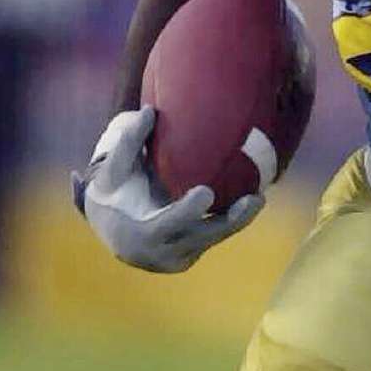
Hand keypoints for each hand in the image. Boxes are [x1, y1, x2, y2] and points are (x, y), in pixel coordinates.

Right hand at [73, 108, 263, 272]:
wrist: (110, 228)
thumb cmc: (111, 193)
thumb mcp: (111, 170)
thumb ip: (128, 144)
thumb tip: (148, 111)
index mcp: (139, 236)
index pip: (166, 225)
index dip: (186, 212)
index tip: (206, 192)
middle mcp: (161, 254)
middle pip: (202, 238)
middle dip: (231, 221)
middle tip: (255, 198)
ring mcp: (178, 259)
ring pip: (213, 239)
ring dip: (239, 220)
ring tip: (259, 198)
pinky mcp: (190, 256)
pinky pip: (213, 238)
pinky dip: (230, 221)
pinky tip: (249, 201)